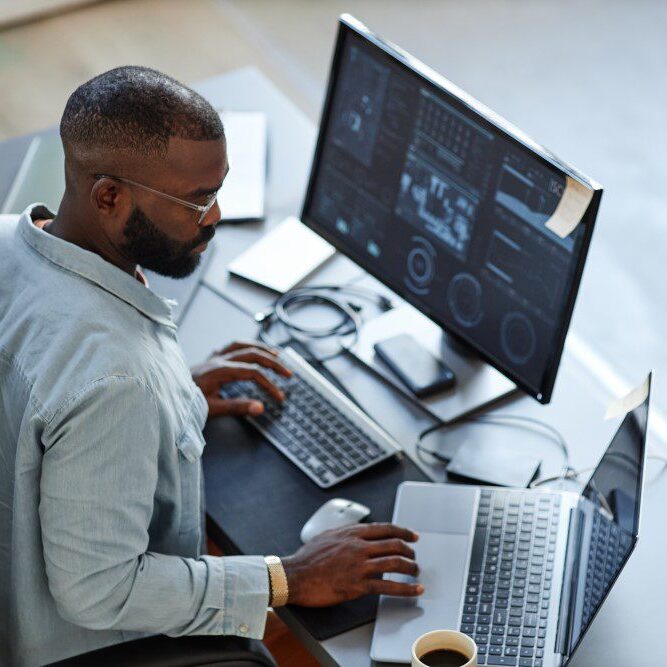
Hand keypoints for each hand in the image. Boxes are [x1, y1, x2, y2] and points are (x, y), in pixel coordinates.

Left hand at [191, 340, 291, 417]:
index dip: (269, 384)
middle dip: (273, 363)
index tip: (279, 397)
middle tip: (288, 374)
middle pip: (253, 354)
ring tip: (277, 354)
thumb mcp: (211, 409)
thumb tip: (260, 407)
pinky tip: (252, 350)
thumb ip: (237, 407)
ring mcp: (213, 357)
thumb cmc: (185, 403)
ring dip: (262, 349)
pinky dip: (246, 347)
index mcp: (219, 370)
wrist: (163, 395)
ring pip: (243, 345)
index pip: (253, 373)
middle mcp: (217, 359)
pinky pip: (231, 346)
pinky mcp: (209, 359)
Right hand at [281, 523, 422, 606]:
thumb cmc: (307, 558)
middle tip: (414, 557)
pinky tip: (414, 590)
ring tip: (416, 573)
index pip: (385, 528)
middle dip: (409, 551)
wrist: (294, 575)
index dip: (403, 531)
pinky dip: (405, 588)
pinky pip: (388, 587)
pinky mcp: (358, 585)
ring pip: (395, 563)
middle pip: (394, 544)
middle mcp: (359, 546)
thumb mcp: (327, 535)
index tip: (413, 536)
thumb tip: (355, 533)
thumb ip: (345, 533)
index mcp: (352, 533)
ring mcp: (359, 565)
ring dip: (411, 568)